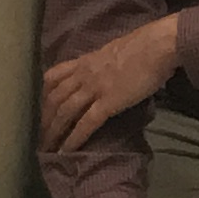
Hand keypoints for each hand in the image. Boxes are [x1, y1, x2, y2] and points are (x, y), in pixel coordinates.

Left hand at [37, 15, 179, 154]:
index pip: (53, 77)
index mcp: (86, 61)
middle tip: (40, 136)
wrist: (158, 45)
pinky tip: (67, 152)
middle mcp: (84, 74)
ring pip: (65, 112)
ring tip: (48, 149)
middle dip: (44, 119)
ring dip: (53, 132)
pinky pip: (86, 123)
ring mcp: (94, 88)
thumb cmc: (146, 45)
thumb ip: (105, 63)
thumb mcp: (116, 51)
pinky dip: (74, 139)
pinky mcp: (108, 102)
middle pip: (54, 98)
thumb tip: (108, 72)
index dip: (43, 95)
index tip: (41, 108)